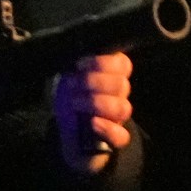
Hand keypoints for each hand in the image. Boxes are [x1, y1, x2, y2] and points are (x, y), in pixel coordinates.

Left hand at [52, 53, 132, 174]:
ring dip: (96, 103)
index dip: (102, 62)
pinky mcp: (114, 138)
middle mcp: (119, 95)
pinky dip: (107, 128)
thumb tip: (77, 52)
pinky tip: (92, 123)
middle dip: (93, 82)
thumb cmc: (70, 95)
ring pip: (122, 108)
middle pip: (121, 85)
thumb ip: (77, 63)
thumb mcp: (70, 75)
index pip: (123, 64)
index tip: (79, 64)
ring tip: (75, 102)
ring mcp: (118, 117)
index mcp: (113, 76)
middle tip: (73, 84)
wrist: (67, 127)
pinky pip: (122, 136)